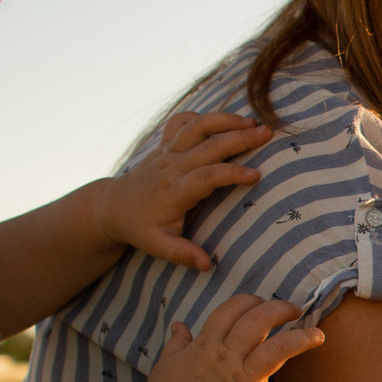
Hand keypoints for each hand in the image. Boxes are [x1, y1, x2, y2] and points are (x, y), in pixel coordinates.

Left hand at [93, 112, 273, 270]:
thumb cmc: (140, 227)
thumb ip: (182, 254)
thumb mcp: (157, 246)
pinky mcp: (165, 143)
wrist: (113, 206)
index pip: (205, 177)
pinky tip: (225, 120)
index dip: (231, 174)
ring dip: (225, 120)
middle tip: (267, 133)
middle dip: (239, 138)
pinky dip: (202, 116)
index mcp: (173, 191)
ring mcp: (167, 151)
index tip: (256, 174)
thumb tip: (207, 265)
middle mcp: (171, 166)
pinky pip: (182, 121)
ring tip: (253, 121)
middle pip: (208, 145)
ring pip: (197, 126)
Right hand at [145, 294, 334, 381]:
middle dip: (279, 310)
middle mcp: (227, 357)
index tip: (261, 301)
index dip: (249, 301)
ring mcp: (241, 381)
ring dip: (301, 341)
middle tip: (295, 310)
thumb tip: (178, 325)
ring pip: (277, 350)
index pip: (232, 310)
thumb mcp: (167, 361)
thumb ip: (177, 342)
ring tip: (318, 336)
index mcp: (207, 345)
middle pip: (258, 321)